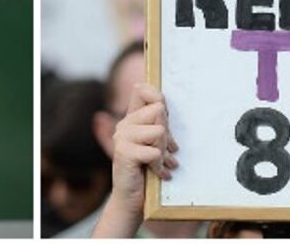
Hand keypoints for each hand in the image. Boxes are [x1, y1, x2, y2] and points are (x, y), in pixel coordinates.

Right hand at [110, 82, 178, 215]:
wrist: (131, 199)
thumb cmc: (146, 171)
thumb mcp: (155, 144)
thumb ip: (158, 124)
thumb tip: (163, 106)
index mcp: (132, 118)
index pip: (142, 89)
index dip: (157, 96)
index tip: (165, 115)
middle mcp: (124, 124)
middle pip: (158, 110)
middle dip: (167, 134)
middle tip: (168, 151)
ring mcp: (122, 137)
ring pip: (159, 131)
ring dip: (165, 152)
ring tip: (162, 163)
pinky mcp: (124, 153)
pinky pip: (154, 152)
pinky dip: (159, 166)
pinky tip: (156, 173)